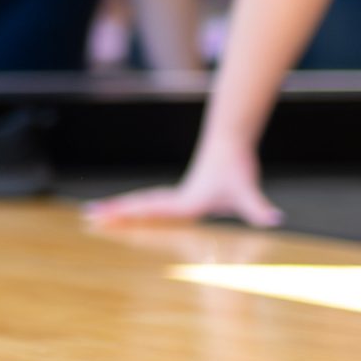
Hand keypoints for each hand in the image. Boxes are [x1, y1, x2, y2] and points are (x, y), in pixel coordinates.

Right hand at [83, 142, 282, 227]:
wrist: (229, 141)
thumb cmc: (236, 166)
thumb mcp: (247, 192)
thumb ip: (258, 208)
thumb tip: (273, 218)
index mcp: (185, 203)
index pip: (149, 210)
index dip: (126, 213)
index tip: (101, 214)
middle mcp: (177, 199)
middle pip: (139, 206)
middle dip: (114, 212)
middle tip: (88, 215)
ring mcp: (178, 197)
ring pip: (144, 204)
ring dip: (122, 209)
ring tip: (100, 214)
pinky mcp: (184, 195)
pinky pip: (154, 204)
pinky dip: (139, 209)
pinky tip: (133, 215)